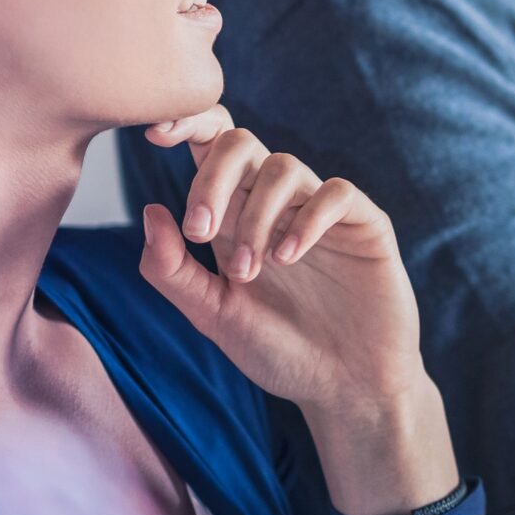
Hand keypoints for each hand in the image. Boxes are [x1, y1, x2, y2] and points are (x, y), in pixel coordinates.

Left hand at [137, 105, 456, 514]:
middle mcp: (276, 205)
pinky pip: (335, 193)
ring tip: (251, 270)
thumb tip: (150, 210)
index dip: (186, 124)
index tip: (154, 136)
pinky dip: (307, 219)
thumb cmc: (280, 353)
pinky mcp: (364, 224)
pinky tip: (289, 257)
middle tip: (200, 232)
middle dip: (212, 179)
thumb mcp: (214, 317)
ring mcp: (321, 212)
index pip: (211, 148)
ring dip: (255, 216)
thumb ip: (173, 271)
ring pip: (284, 166)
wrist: (346, 390)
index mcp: (235, 216)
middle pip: (241, 144)